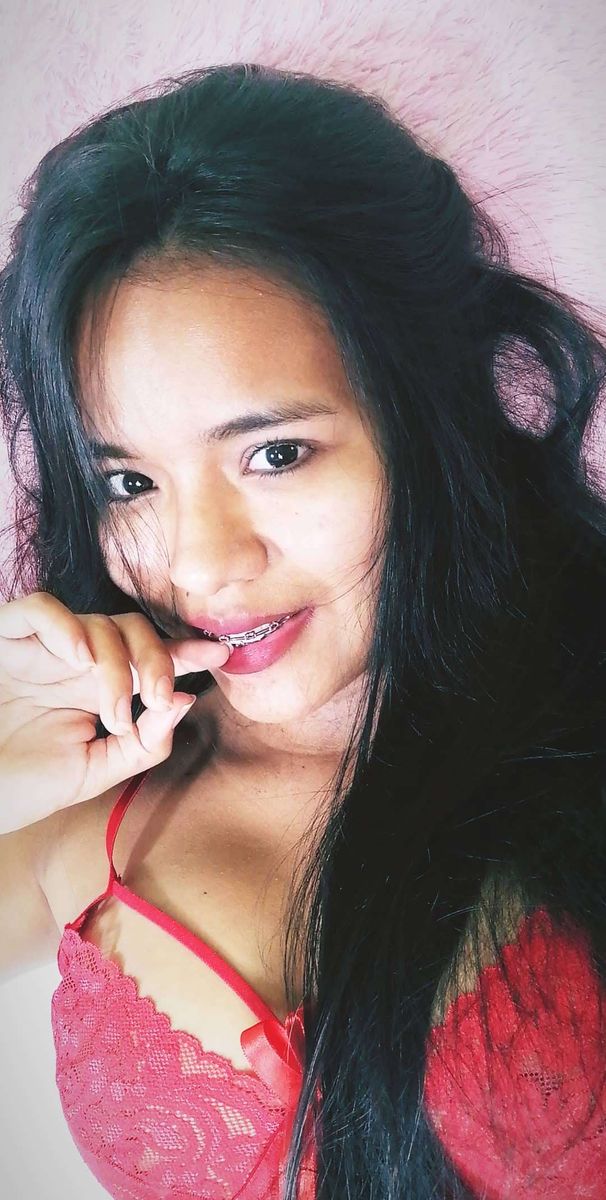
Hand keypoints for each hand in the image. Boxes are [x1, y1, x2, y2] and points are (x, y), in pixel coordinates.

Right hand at [0, 591, 230, 833]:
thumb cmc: (19, 787)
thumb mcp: (92, 773)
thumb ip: (143, 744)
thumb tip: (184, 701)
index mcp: (96, 690)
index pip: (147, 657)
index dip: (184, 651)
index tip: (220, 654)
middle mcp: (72, 663)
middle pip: (132, 631)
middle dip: (157, 659)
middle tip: (158, 698)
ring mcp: (40, 650)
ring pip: (97, 622)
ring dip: (117, 664)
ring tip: (113, 711)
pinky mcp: (4, 640)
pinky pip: (39, 608)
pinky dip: (66, 625)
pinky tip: (80, 659)